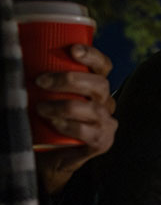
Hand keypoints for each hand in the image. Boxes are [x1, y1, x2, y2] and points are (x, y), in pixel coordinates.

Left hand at [34, 44, 117, 193]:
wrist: (48, 155)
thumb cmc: (42, 119)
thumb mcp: (42, 94)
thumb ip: (37, 78)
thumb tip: (11, 53)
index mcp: (94, 86)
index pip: (102, 66)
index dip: (92, 56)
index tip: (72, 50)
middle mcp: (104, 102)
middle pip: (100, 84)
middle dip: (70, 80)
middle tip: (41, 81)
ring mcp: (105, 123)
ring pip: (94, 109)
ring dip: (65, 106)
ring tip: (41, 108)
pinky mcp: (101, 142)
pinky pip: (89, 132)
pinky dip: (70, 126)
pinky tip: (54, 123)